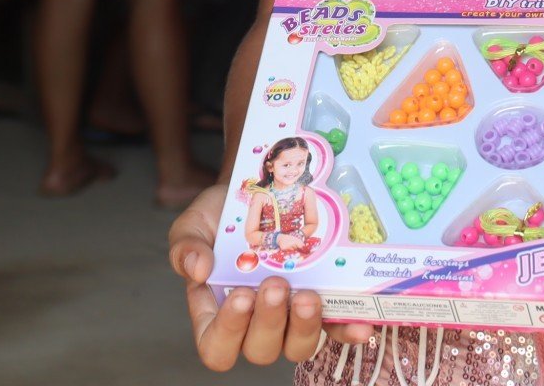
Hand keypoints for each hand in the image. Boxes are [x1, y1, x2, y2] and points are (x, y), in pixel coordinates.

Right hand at [169, 184, 368, 368]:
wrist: (260, 193)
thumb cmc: (220, 218)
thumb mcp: (194, 225)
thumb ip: (184, 247)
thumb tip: (196, 270)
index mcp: (216, 315)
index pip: (216, 347)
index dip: (228, 332)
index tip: (240, 296)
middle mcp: (254, 326)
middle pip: (261, 350)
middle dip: (269, 321)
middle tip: (274, 285)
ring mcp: (290, 320)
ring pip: (298, 347)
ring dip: (304, 326)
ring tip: (307, 293)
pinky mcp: (321, 308)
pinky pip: (336, 330)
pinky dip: (347, 330)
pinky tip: (359, 322)